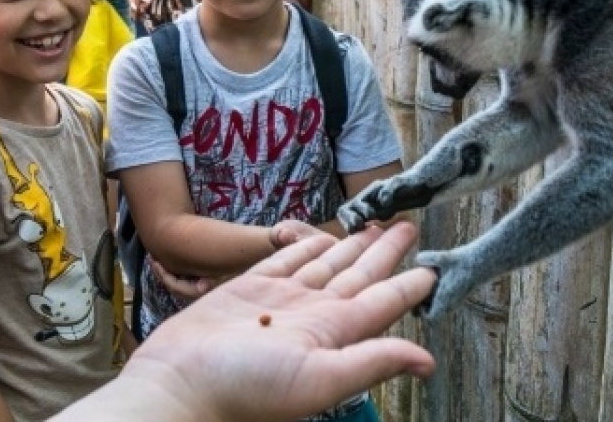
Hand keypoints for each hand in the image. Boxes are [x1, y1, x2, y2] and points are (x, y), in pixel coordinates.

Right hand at [123, 223, 436, 420]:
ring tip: (373, 226)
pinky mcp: (247, 290)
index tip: (433, 264)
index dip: (409, 282)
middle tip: (408, 225)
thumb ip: (372, 362)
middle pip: (359, 275)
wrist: (179, 384)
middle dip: (385, 251)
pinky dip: (304, 245)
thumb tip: (427, 363)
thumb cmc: (244, 388)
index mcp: (334, 334)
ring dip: (351, 245)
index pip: (383, 301)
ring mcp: (280, 301)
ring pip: (326, 263)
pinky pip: (285, 260)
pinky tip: (321, 237)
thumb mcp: (318, 378)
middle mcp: (312, 315)